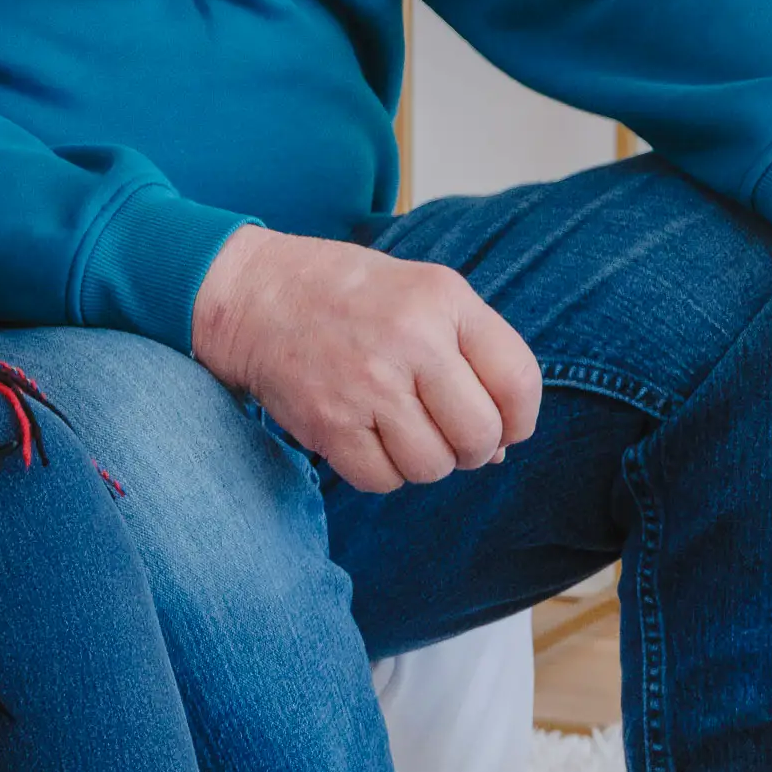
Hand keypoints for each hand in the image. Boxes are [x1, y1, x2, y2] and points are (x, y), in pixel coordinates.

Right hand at [192, 223, 541, 495]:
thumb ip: (472, 355)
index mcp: (443, 299)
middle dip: (472, 449)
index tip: (504, 425)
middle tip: (446, 433)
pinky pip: (381, 480)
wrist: (251, 293)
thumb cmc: (345, 294)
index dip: (519, 419)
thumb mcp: (421, 292)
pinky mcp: (327, 422)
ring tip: (401, 432)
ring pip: (432, 466)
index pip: (518, 381)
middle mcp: (411, 340)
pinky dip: (381, 472)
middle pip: (480, 435)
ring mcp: (367, 384)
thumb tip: (499, 449)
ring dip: (424, 462)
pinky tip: (367, 440)